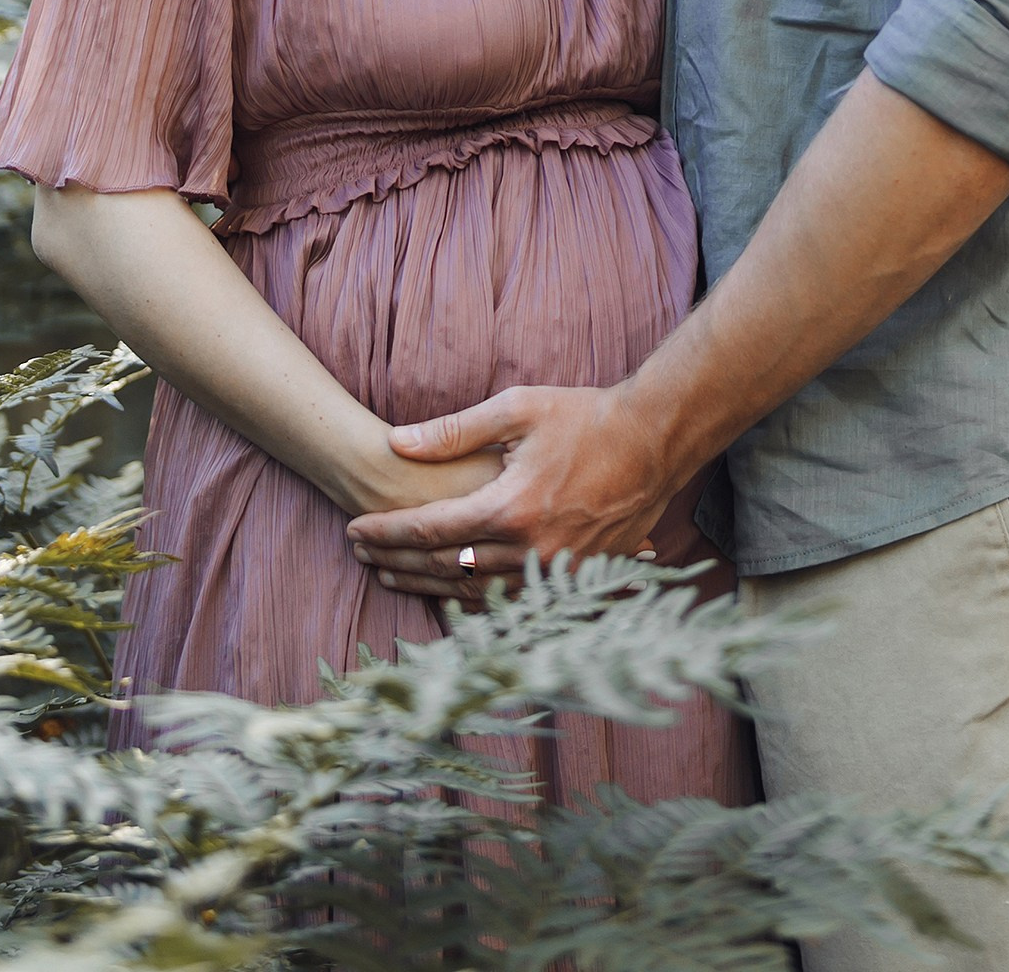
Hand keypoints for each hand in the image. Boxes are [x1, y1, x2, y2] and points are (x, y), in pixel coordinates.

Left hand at [344, 384, 673, 597]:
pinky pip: (506, 598)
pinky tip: (446, 591)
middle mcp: (527, 551)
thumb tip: (396, 442)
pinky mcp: (570, 580)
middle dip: (395, 560)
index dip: (386, 532)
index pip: (429, 529)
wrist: (654, 443)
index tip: (354, 529)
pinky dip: (469, 596)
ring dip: (424, 584)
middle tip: (360, 553)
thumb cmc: (586, 417)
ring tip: (390, 575)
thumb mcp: (519, 409)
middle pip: (442, 566)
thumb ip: (453, 431)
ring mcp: (550, 572)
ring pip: (470, 590)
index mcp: (509, 508)